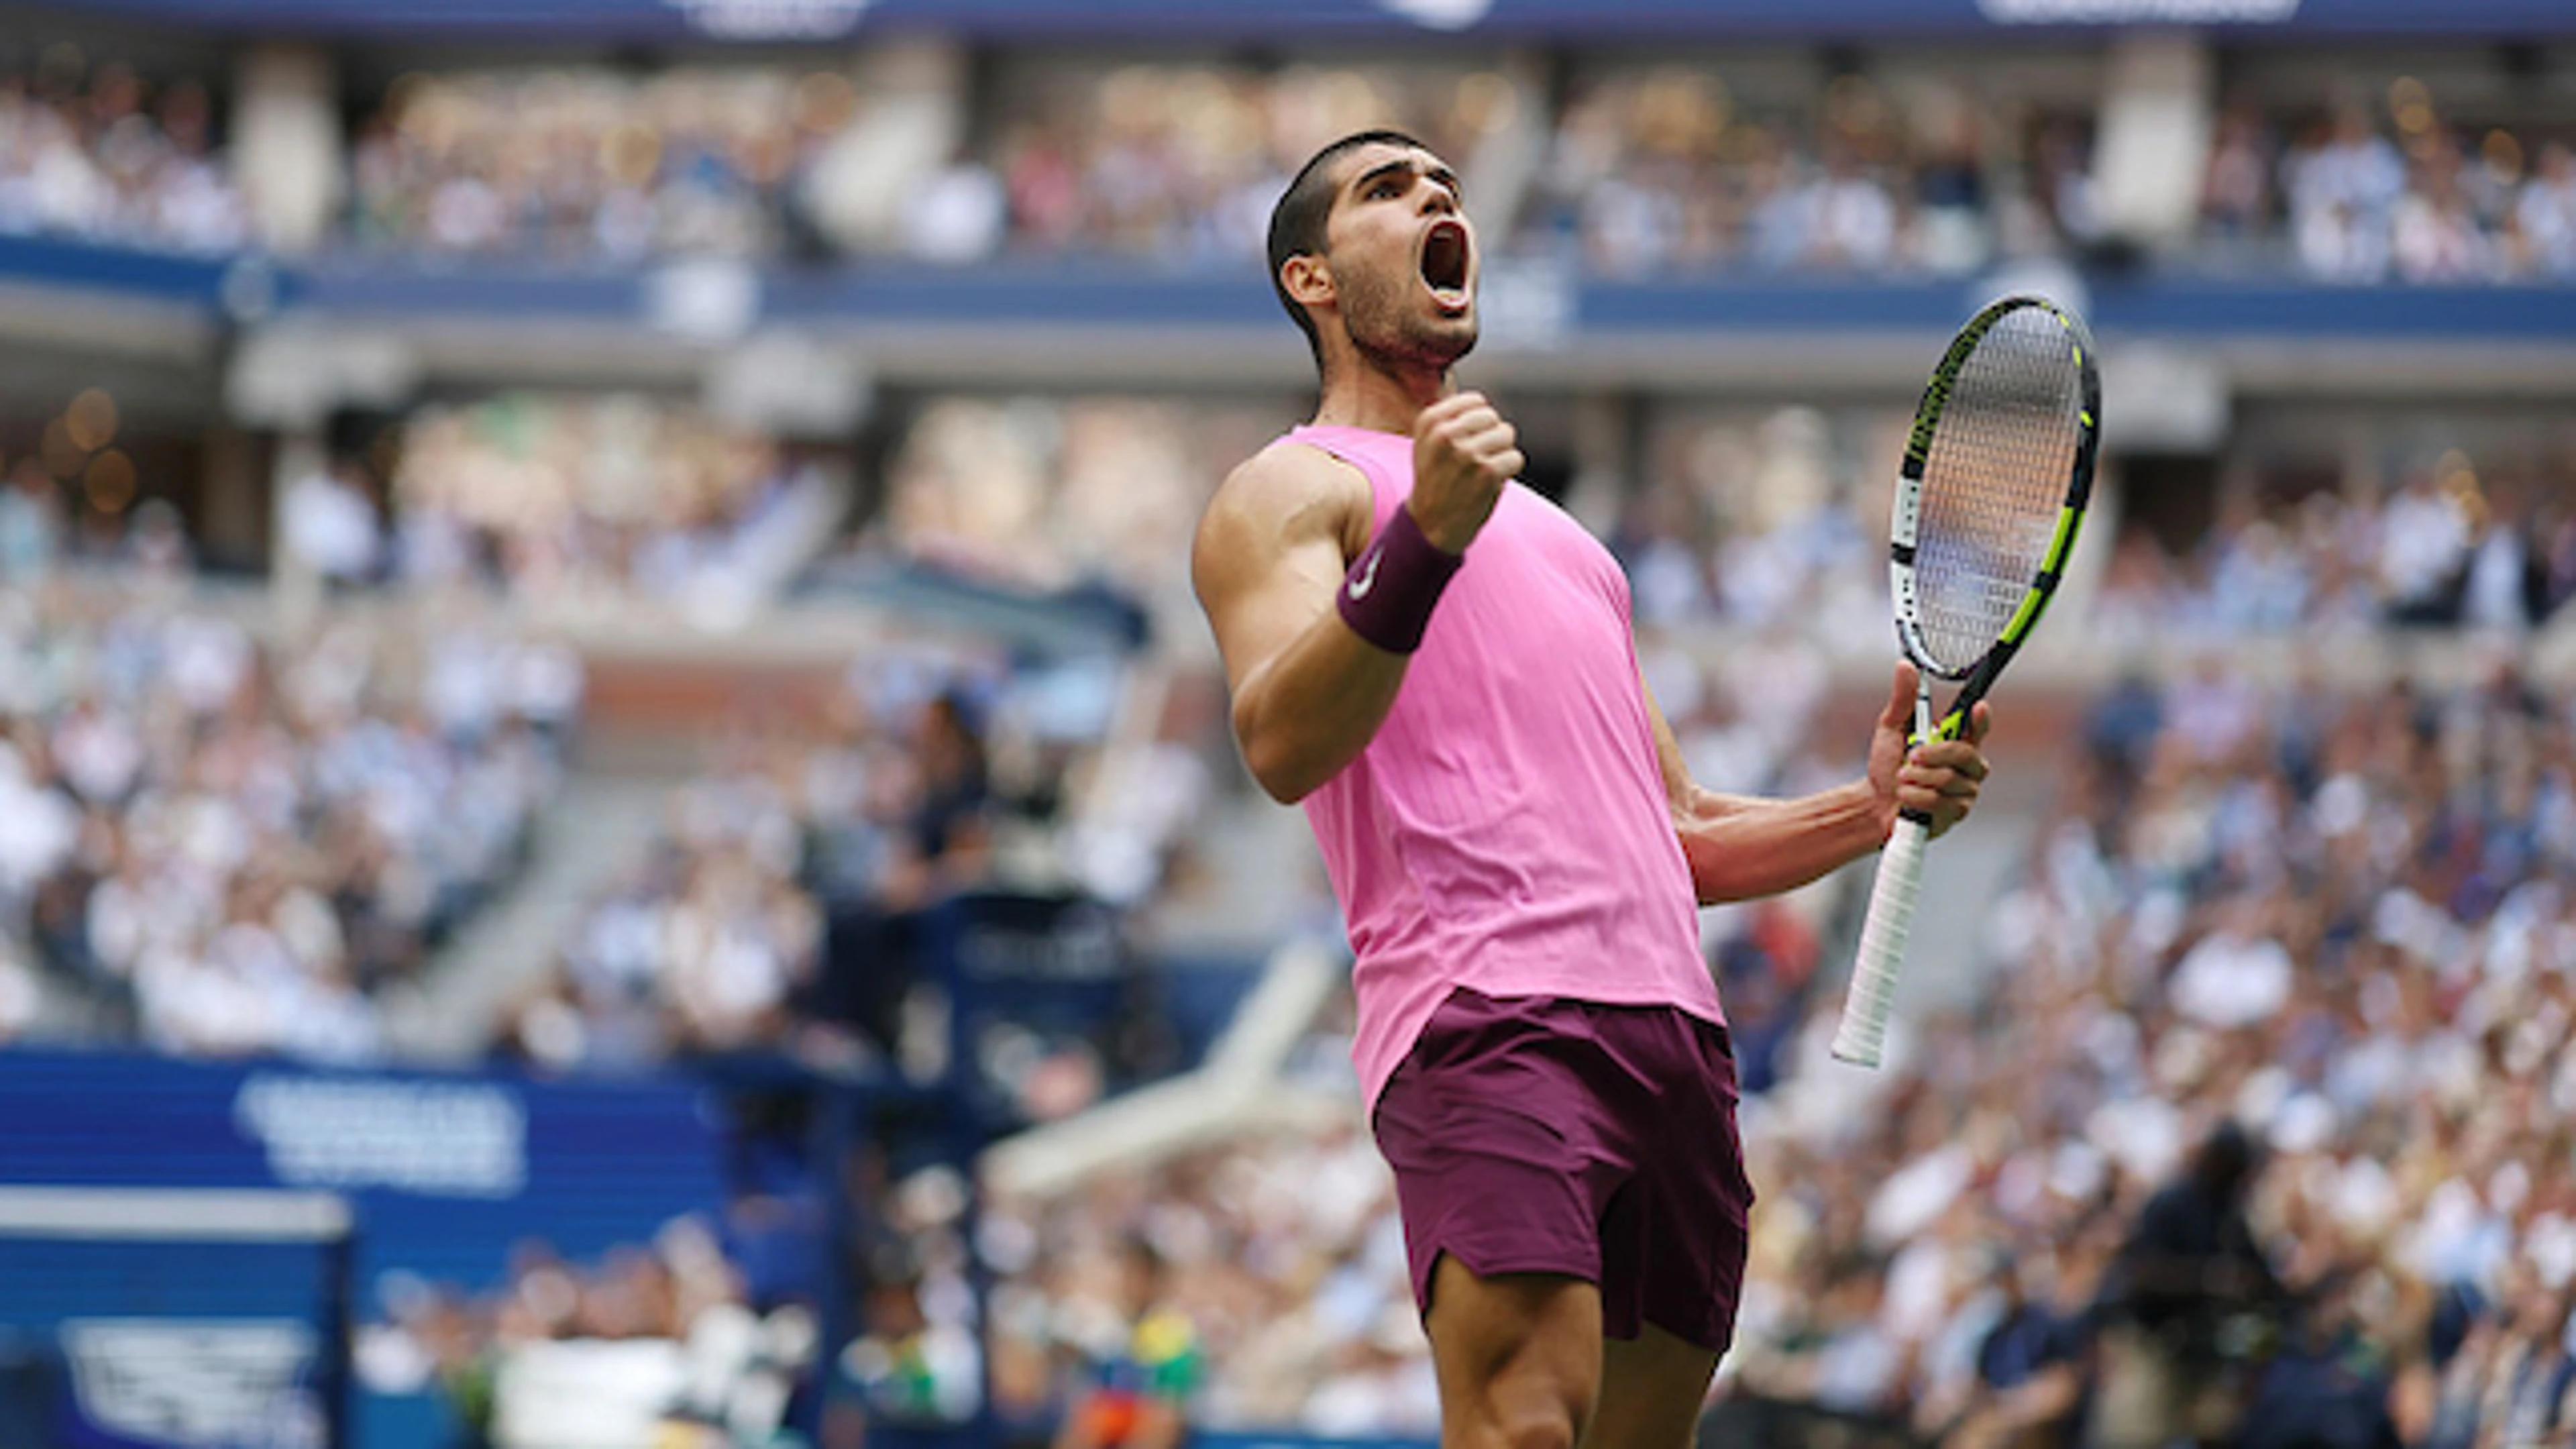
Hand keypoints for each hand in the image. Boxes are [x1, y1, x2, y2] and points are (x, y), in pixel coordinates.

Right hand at [1407, 390, 1521, 552]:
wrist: (1430, 527)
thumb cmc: (1436, 481)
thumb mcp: (1428, 443)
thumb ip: (1449, 418)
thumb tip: (1481, 402)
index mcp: (1429, 422)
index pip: (1476, 401)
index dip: (1479, 422)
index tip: (1467, 442)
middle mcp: (1445, 434)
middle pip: (1492, 417)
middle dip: (1491, 436)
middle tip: (1476, 460)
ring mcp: (1466, 453)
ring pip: (1506, 434)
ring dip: (1500, 453)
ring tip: (1481, 471)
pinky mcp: (1487, 472)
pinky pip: (1515, 458)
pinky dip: (1509, 471)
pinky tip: (1490, 483)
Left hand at [1867, 662, 1990, 839]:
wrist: (1874, 803)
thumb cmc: (1887, 765)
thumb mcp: (1891, 728)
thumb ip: (1903, 700)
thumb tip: (1906, 665)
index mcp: (1957, 743)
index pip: (1977, 728)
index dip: (1981, 719)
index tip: (1978, 707)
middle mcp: (1968, 767)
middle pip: (1964, 754)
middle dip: (1933, 754)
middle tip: (1910, 756)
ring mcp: (1965, 792)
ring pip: (1949, 780)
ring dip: (1916, 778)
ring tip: (1902, 779)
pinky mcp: (1955, 815)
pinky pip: (1940, 802)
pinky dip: (1916, 798)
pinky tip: (1906, 798)